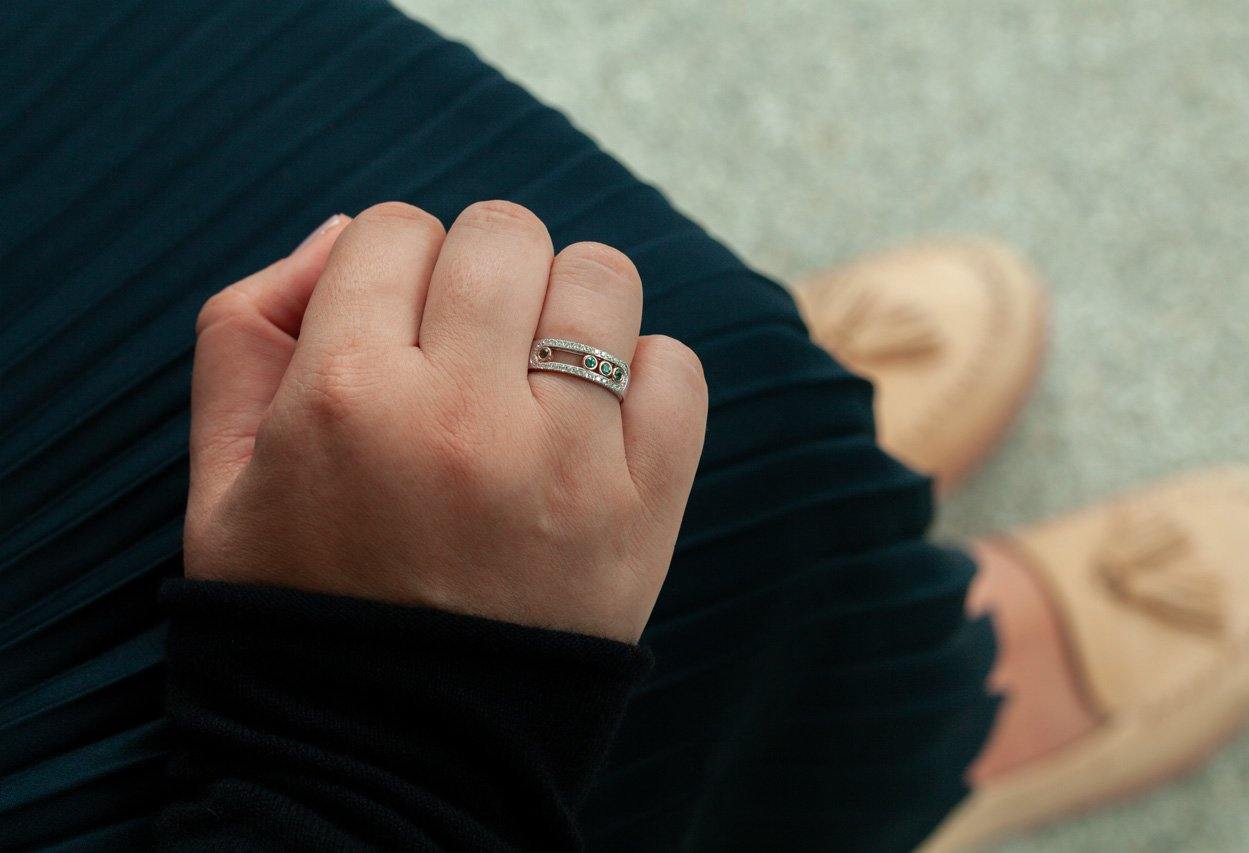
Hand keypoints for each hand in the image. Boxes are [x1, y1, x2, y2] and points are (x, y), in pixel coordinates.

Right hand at [184, 202, 706, 641]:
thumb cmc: (302, 603)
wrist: (392, 750)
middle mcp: (458, 416)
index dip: (392, 266)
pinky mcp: (644, 508)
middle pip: (503, 234)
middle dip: (481, 269)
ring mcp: (564, 461)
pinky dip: (645, 375)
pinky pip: (678, 369)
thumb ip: (245, 332)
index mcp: (340, 396)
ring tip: (540, 370)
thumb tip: (345, 233)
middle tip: (471, 339)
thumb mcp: (220, 478)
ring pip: (602, 279)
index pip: (394, 228)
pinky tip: (599, 420)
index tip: (396, 323)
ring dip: (568, 305)